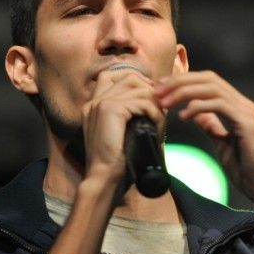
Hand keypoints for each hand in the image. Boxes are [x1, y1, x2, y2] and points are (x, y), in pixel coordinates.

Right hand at [80, 70, 165, 196]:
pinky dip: (155, 112)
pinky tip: (158, 126)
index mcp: (93, 104)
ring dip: (155, 102)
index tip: (150, 98)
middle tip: (160, 107)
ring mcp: (101, 102)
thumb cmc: (114, 162)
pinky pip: (142, 102)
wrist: (102, 177)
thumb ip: (127, 117)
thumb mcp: (119, 133)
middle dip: (149, 88)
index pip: (113, 76)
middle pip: (128, 76)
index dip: (135, 81)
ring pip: (138, 87)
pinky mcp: (111, 109)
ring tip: (160, 120)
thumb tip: (152, 105)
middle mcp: (95, 100)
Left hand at [154, 71, 253, 212]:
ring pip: (212, 88)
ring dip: (184, 92)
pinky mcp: (247, 123)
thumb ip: (212, 126)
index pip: (209, 82)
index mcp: (237, 107)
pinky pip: (219, 105)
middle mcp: (243, 104)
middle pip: (209, 79)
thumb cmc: (247, 170)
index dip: (184, 82)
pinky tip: (183, 116)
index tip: (162, 90)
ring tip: (165, 103)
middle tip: (157, 91)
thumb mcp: (222, 144)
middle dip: (180, 82)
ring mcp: (246, 111)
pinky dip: (198, 107)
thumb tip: (195, 114)